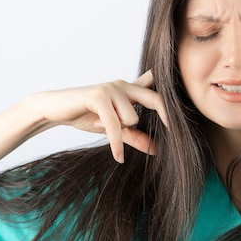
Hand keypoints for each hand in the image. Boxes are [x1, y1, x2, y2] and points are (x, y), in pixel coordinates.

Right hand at [33, 70, 167, 162]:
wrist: (54, 109)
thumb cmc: (85, 115)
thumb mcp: (114, 129)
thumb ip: (135, 136)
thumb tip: (156, 150)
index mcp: (129, 89)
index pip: (154, 83)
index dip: (170, 87)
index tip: (187, 93)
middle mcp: (123, 84)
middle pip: (155, 99)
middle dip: (167, 115)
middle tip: (174, 132)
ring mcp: (112, 88)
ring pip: (133, 118)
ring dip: (119, 131)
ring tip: (100, 126)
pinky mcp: (100, 95)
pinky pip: (116, 124)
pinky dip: (116, 143)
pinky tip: (117, 157)